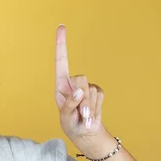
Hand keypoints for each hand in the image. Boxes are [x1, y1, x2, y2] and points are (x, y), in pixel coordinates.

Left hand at [55, 25, 105, 145]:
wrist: (85, 133)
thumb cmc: (70, 124)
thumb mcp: (65, 117)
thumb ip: (70, 104)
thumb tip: (79, 91)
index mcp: (60, 85)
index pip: (61, 61)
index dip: (61, 44)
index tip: (61, 26)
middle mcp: (73, 83)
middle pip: (81, 79)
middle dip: (82, 99)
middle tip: (81, 115)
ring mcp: (86, 86)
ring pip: (91, 90)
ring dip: (88, 107)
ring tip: (84, 117)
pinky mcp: (97, 91)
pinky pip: (99, 95)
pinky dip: (95, 108)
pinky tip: (91, 115)